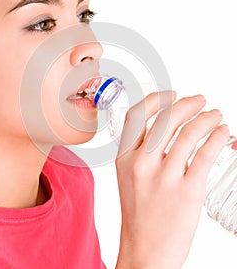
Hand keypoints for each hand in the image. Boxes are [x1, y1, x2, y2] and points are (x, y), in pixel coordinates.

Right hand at [115, 92, 228, 268]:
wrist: (145, 251)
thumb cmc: (140, 214)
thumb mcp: (130, 177)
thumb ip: (141, 152)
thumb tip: (167, 128)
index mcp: (124, 158)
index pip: (137, 116)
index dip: (157, 100)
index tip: (172, 94)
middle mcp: (141, 164)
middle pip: (166, 119)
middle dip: (187, 104)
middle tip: (200, 100)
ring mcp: (164, 177)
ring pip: (188, 133)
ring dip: (207, 118)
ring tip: (216, 115)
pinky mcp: (187, 191)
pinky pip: (205, 155)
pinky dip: (217, 137)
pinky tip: (222, 132)